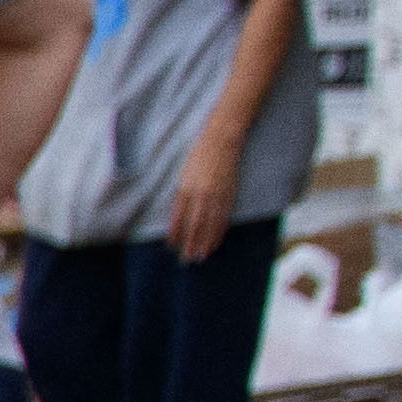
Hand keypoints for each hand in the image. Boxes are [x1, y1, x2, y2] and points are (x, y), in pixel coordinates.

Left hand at [163, 151, 235, 269]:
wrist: (222, 141)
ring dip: (204, 243)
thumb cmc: (199, 157)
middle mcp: (200, 195)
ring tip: (200, 257)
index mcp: (186, 189)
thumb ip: (181, 195)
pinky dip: (218, 233)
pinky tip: (215, 243)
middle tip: (186, 260)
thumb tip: (178, 215)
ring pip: (209, 226)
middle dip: (190, 244)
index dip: (175, 234)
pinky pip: (223, 218)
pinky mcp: (229, 195)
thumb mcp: (184, 175)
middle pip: (194, 226)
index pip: (178, 218)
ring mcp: (216, 196)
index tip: (171, 247)